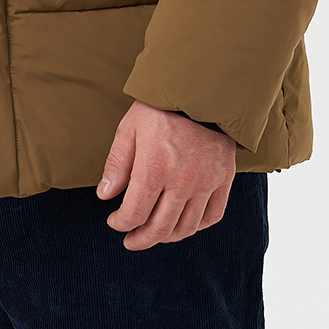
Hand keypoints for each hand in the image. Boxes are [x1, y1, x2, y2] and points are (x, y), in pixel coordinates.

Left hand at [97, 100, 235, 249]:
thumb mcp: (130, 128)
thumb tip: (105, 196)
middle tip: (131, 240)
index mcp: (155, 166)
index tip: (114, 221)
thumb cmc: (161, 107)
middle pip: (160, 228)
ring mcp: (206, 181)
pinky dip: (196, 227)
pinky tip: (182, 223)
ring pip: (186, 228)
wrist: (202, 88)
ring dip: (167, 238)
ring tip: (154, 234)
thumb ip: (117, 164)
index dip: (121, 223)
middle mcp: (183, 180)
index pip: (135, 213)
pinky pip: (212, 216)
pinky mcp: (224, 178)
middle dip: (141, 239)